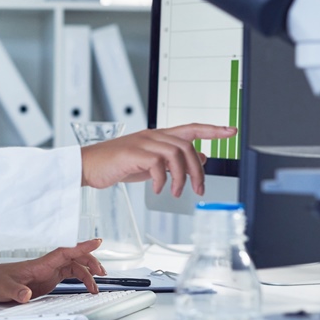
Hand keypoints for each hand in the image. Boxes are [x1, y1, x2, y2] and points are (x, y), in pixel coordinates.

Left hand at [0, 240, 105, 302]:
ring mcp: (47, 272)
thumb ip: (15, 291)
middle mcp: (46, 266)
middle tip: (102, 273)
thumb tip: (25, 295)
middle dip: (90, 262)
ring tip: (96, 287)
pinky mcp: (46, 279)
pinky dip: (80, 279)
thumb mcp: (2, 289)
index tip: (97, 242)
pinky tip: (85, 287)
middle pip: (74, 259)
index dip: (81, 247)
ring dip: (87, 273)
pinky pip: (68, 275)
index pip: (64, 252)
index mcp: (38, 265)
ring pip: (73, 267)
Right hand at [79, 123, 235, 197]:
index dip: (212, 129)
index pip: (191, 128)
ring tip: (176, 192)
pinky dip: (161, 180)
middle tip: (198, 189)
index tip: (231, 131)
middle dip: (198, 170)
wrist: (88, 165)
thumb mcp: (150, 162)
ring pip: (175, 154)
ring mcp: (142, 142)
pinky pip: (157, 164)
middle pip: (187, 146)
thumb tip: (201, 157)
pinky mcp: (132, 153)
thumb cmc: (117, 164)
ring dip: (181, 177)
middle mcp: (152, 136)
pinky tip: (157, 189)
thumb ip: (173, 160)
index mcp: (158, 136)